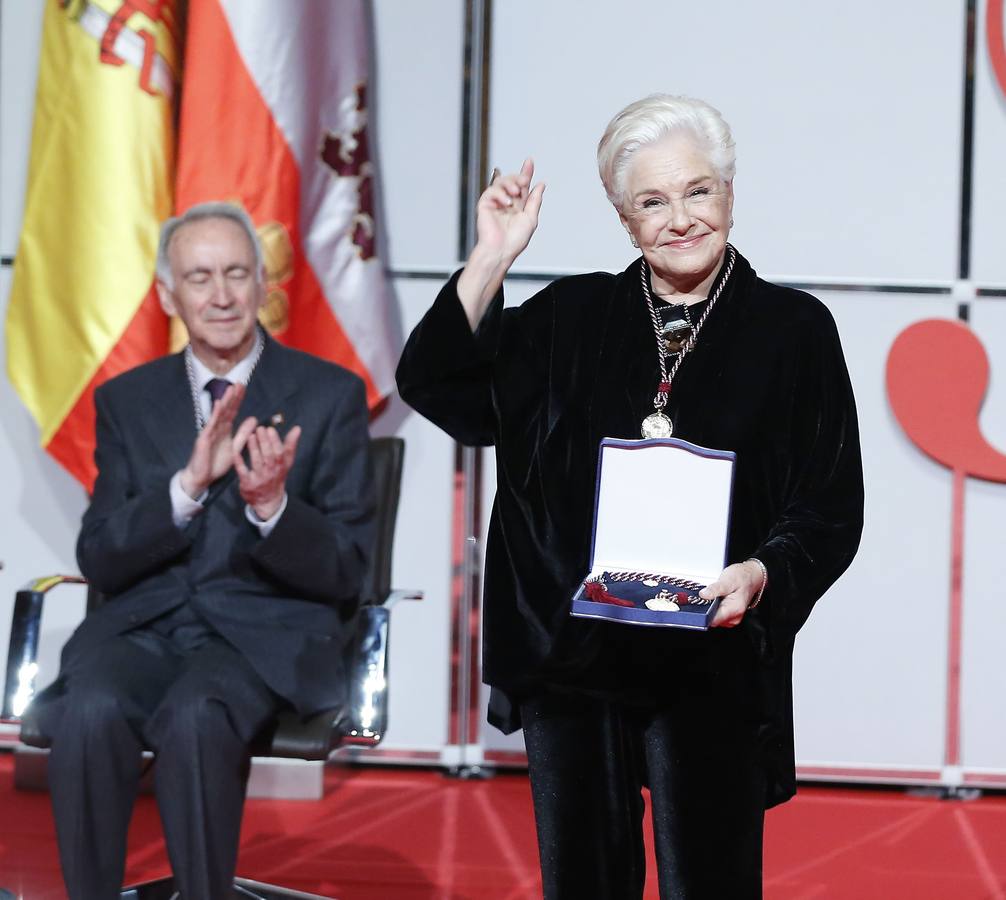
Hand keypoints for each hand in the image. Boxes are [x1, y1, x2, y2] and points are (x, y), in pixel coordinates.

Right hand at [180, 383, 245, 497]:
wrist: (202, 478)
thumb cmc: (216, 464)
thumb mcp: (235, 448)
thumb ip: (244, 434)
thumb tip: (254, 419)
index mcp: (225, 430)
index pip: (232, 412)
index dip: (238, 400)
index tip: (244, 388)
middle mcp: (217, 428)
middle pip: (226, 410)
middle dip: (233, 397)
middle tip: (240, 383)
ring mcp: (209, 432)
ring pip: (219, 414)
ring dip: (225, 401)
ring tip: (231, 389)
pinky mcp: (204, 438)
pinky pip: (211, 424)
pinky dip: (215, 414)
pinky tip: (219, 403)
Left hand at [232, 417, 301, 520]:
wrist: (268, 501)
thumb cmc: (276, 476)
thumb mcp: (286, 462)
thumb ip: (290, 445)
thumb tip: (297, 428)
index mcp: (281, 465)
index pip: (279, 452)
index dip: (275, 441)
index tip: (270, 429)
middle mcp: (271, 472)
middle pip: (268, 456)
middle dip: (264, 442)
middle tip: (259, 428)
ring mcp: (259, 478)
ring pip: (257, 462)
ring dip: (254, 448)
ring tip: (250, 436)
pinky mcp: (248, 483)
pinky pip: (243, 471)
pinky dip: (239, 462)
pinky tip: (235, 452)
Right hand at [474, 158, 545, 262]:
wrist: (501, 250)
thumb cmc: (515, 240)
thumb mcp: (531, 218)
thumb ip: (535, 200)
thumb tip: (541, 185)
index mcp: (518, 206)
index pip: (522, 186)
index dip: (526, 173)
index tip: (529, 161)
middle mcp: (507, 203)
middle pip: (512, 181)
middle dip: (519, 177)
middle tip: (524, 181)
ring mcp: (495, 203)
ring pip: (501, 182)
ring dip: (510, 184)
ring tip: (515, 193)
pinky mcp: (484, 204)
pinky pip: (491, 191)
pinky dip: (500, 194)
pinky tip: (506, 202)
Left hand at [700, 560, 763, 627]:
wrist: (752, 577)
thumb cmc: (742, 577)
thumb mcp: (728, 579)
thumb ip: (715, 589)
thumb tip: (703, 595)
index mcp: (734, 609)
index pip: (713, 619)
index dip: (702, 613)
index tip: (698, 603)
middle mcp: (734, 617)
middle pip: (711, 620)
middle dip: (706, 608)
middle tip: (707, 594)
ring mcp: (732, 618)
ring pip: (713, 618)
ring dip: (709, 608)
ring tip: (713, 595)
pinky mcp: (729, 616)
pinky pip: (716, 615)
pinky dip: (713, 607)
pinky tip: (716, 598)